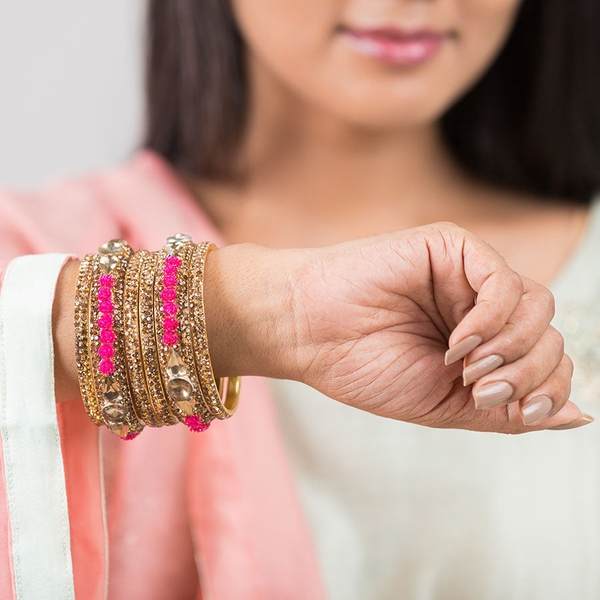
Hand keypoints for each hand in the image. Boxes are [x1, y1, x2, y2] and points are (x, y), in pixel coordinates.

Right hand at [232, 221, 587, 433]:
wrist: (310, 334)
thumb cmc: (364, 367)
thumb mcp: (446, 406)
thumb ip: (509, 411)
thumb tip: (580, 416)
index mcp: (480, 343)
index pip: (547, 360)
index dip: (547, 390)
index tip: (510, 410)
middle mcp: (479, 307)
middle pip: (550, 336)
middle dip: (528, 374)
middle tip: (479, 388)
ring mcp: (466, 275)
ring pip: (538, 306)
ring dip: (513, 348)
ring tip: (467, 366)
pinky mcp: (450, 247)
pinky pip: (503, 281)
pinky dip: (493, 319)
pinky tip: (459, 340)